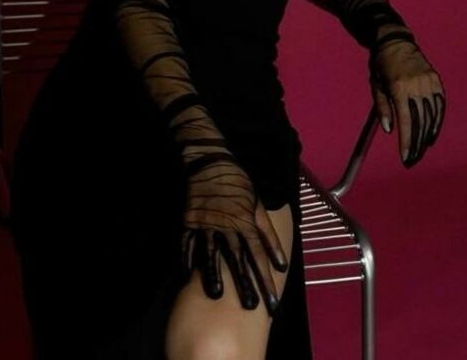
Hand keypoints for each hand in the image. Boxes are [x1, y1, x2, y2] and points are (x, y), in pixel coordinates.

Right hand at [180, 153, 287, 315]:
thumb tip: (281, 263)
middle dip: (244, 283)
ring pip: (210, 253)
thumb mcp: (258, 204)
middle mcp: (226, 226)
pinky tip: (186, 275)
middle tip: (250, 306)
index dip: (266, 280)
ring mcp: (206, 223)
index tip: (271, 302)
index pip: (259, 256)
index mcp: (245, 222)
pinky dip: (186, 258)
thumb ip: (268, 234)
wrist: (210, 161)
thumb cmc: (238, 183)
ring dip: (213, 274)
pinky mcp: (189, 220)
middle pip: (237, 259)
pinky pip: (187, 242)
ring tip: (216, 295)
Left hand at [368, 38, 445, 167]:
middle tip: (411, 160)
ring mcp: (429, 82)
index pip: (405, 121)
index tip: (404, 157)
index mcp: (399, 87)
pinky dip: (436, 122)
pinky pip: (439, 105)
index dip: (406, 141)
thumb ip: (383, 108)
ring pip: (432, 116)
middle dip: (416, 144)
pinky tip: (431, 135)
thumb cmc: (381, 66)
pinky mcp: (436, 81)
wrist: (395, 42)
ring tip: (420, 151)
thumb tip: (390, 131)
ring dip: (427, 136)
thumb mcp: (376, 86)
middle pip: (420, 122)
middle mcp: (417, 85)